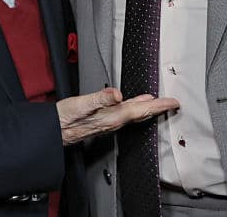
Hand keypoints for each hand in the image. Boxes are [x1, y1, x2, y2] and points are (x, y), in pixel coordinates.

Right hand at [57, 88, 178, 144]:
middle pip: (141, 114)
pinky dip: (135, 108)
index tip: (173, 103)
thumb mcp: (80, 104)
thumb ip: (100, 99)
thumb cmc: (63, 119)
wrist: (53, 131)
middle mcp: (112, 121)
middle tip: (172, 104)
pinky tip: (134, 105)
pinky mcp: (103, 120)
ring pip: (134, 115)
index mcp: (111, 116)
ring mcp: (108, 122)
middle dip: (158, 108)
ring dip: (148, 109)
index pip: (140, 110)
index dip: (158, 106)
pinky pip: (125, 114)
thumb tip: (118, 94)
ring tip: (158, 103)